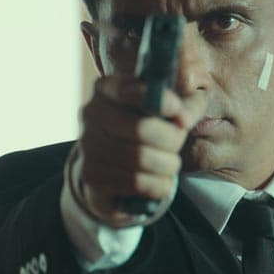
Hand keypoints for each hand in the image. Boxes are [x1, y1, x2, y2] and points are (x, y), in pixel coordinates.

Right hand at [69, 74, 205, 227]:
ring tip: (170, 165)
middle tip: (178, 145)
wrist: (118, 169)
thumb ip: (185, 106)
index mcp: (108, 88)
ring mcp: (88, 146)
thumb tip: (183, 119)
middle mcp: (91, 114)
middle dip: (171, 140)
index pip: (129, 89)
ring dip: (167, 165)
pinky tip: (161, 182)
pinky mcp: (91, 177)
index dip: (159, 101)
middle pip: (141, 128)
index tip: (178, 112)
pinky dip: (158, 185)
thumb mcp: (171, 111)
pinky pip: (135, 182)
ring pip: (141, 158)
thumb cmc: (152, 131)